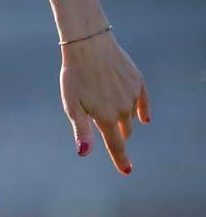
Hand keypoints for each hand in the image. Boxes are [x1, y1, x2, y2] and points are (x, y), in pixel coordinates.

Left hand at [60, 31, 149, 174]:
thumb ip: (81, 130)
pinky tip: (144, 118)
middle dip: (118, 136)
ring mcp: (132, 95)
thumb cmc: (74, 76)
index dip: (121, 160)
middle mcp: (123, 109)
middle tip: (111, 138)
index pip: (116, 145)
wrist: (89, 45)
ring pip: (130, 115)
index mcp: (106, 117)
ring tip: (110, 113)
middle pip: (123, 130)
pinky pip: (143, 101)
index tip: (127, 171)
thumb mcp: (72, 105)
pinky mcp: (138, 82)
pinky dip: (143, 110)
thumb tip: (84, 153)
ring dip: (122, 118)